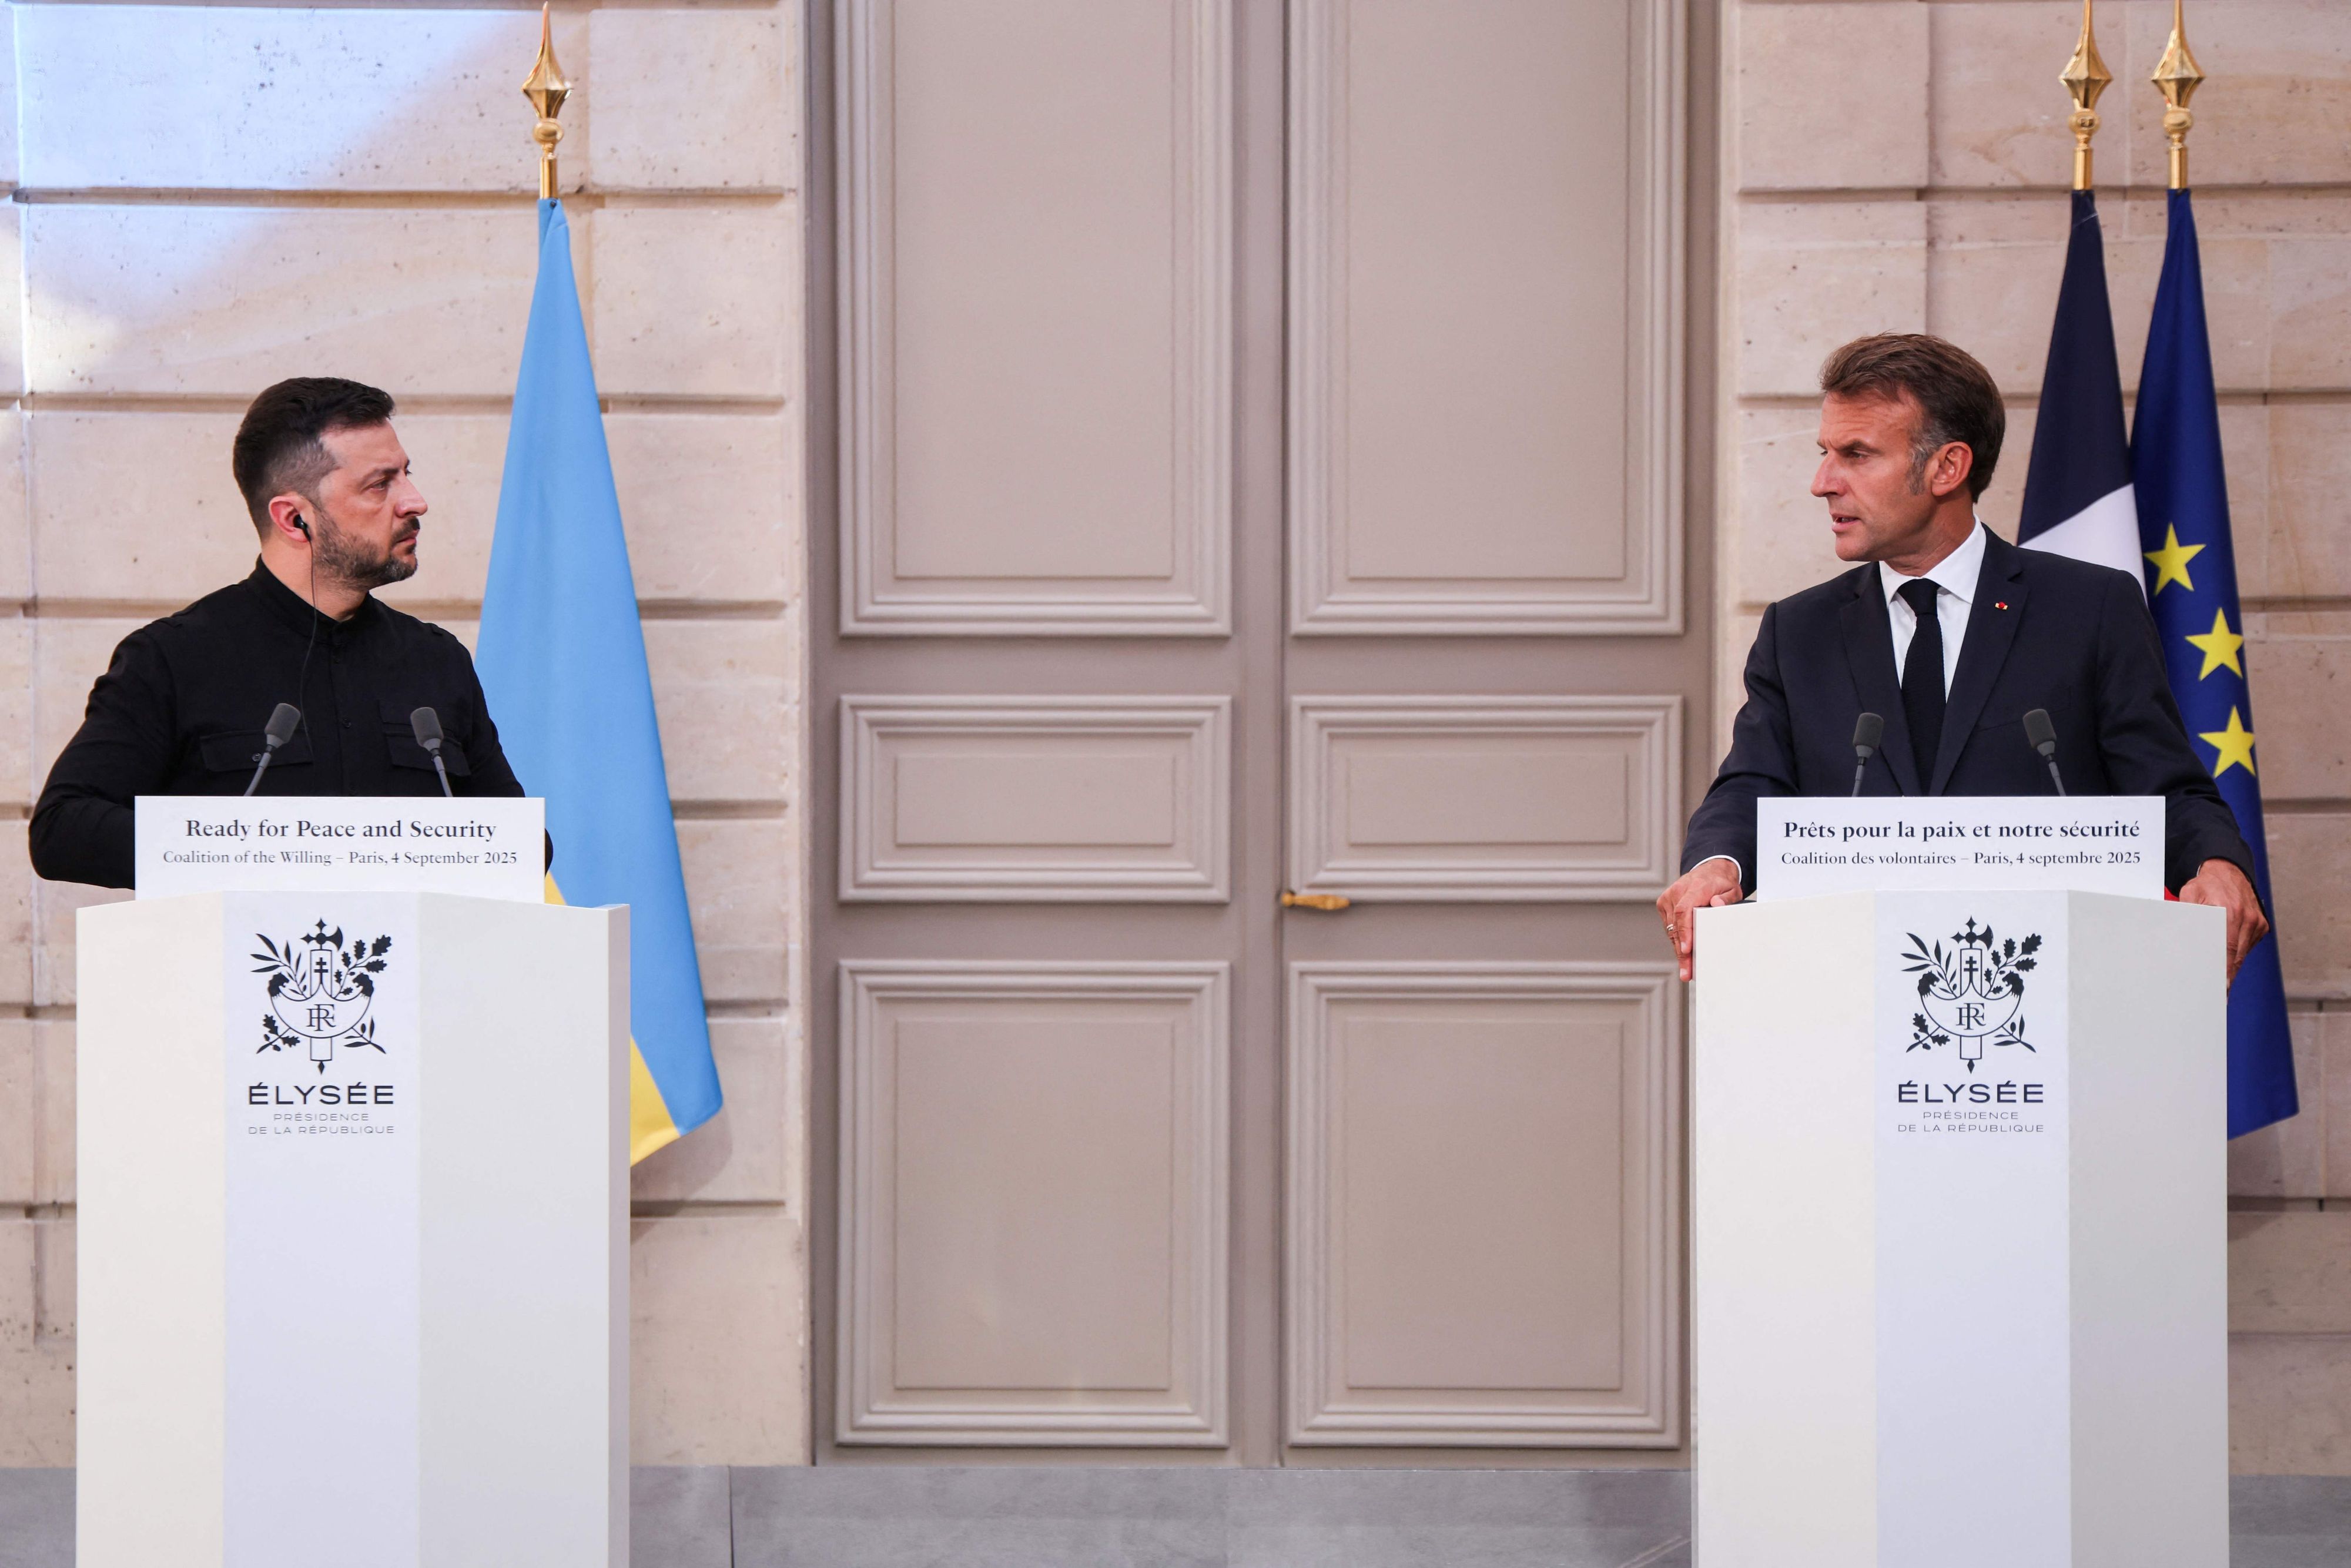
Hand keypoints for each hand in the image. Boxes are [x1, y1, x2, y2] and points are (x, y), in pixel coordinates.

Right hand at [1657, 858, 1743, 982]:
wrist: (1710, 870)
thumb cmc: (1720, 882)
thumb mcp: (1732, 889)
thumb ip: (1726, 898)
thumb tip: (1717, 905)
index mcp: (1694, 887)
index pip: (1684, 911)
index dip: (1684, 932)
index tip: (1686, 949)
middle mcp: (1677, 892)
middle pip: (1676, 925)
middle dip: (1681, 951)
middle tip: (1687, 971)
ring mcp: (1668, 898)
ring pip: (1671, 929)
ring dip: (1678, 948)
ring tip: (1686, 968)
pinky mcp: (1664, 904)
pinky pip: (1669, 926)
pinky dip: (1676, 939)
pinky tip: (1683, 952)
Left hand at [2177, 857, 2268, 985]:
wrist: (2229, 871)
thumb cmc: (2206, 884)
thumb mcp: (2189, 893)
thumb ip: (2185, 914)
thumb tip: (2181, 936)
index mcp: (2229, 911)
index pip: (2226, 949)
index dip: (2224, 971)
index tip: (2220, 988)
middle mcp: (2247, 918)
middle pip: (2236, 956)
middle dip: (2226, 976)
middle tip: (2217, 995)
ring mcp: (2257, 923)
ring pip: (2242, 954)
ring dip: (2231, 968)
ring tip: (2219, 986)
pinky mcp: (2261, 925)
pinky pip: (2247, 946)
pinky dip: (2237, 955)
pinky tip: (2227, 963)